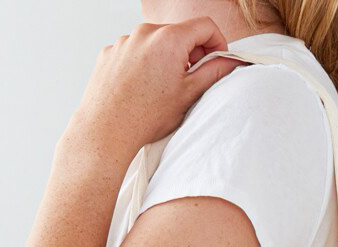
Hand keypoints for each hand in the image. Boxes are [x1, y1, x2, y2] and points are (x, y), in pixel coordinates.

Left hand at [66, 18, 240, 156]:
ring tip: (162, 90)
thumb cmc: (146, 116)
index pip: (205, 26)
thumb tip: (230, 62)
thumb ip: (214, 72)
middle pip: (179, 34)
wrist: (107, 130)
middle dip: (190, 54)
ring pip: (156, 44)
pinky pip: (135, 52)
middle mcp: (146, 32)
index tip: (218, 60)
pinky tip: (142, 90)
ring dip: (166, 60)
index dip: (218, 43)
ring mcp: (125, 41)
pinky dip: (144, 65)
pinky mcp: (110, 52)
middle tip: (191, 82)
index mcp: (170, 38)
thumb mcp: (189, 95)